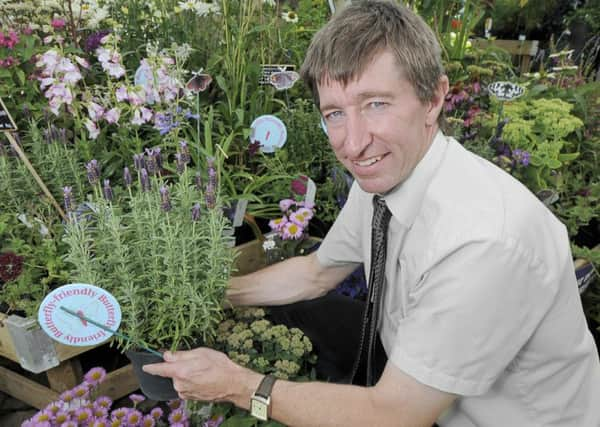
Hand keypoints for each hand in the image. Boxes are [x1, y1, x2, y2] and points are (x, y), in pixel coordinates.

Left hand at [142, 347, 258, 403]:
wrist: (233, 384)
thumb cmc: (220, 366)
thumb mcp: (201, 353)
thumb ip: (181, 354)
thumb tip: (167, 355)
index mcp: (180, 371)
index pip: (160, 369)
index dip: (151, 367)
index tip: (145, 367)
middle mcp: (179, 384)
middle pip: (172, 372)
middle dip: (179, 366)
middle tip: (195, 361)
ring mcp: (185, 392)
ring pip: (180, 379)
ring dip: (186, 374)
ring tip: (203, 370)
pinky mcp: (190, 398)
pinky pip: (185, 387)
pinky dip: (191, 381)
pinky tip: (203, 378)